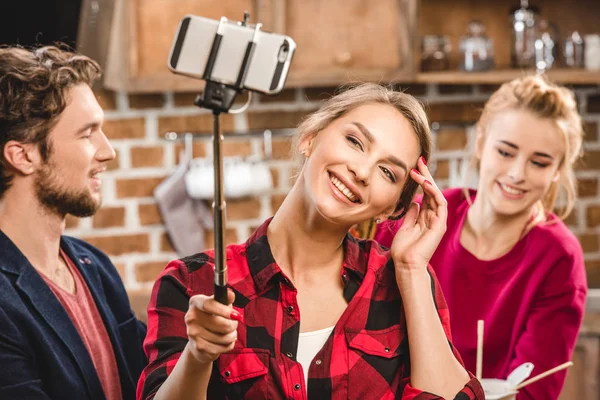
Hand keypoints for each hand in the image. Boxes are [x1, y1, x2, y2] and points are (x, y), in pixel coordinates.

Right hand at [185, 289, 240, 364]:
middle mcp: (191, 317)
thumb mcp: (218, 305)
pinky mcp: (198, 346)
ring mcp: (193, 332)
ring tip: (229, 333)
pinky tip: (224, 342)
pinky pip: (222, 347)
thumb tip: (231, 294)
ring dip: (232, 336)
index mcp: (195, 302)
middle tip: (234, 324)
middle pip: (222, 323)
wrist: (199, 340)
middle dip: (233, 325)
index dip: (224, 310)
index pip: (208, 304)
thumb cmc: (211, 318)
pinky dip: (229, 345)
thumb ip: (225, 299)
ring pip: (225, 337)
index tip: (236, 315)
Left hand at [390, 157, 447, 273]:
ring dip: (428, 182)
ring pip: (437, 195)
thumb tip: (414, 203)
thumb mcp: (405, 227)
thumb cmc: (403, 250)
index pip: (425, 194)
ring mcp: (438, 221)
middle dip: (427, 175)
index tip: (414, 167)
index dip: (421, 180)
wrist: (406, 265)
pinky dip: (433, 193)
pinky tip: (425, 184)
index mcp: (425, 217)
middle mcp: (434, 217)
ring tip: (418, 171)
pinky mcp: (440, 225)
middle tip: (420, 160)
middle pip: (432, 191)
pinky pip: (439, 204)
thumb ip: (411, 215)